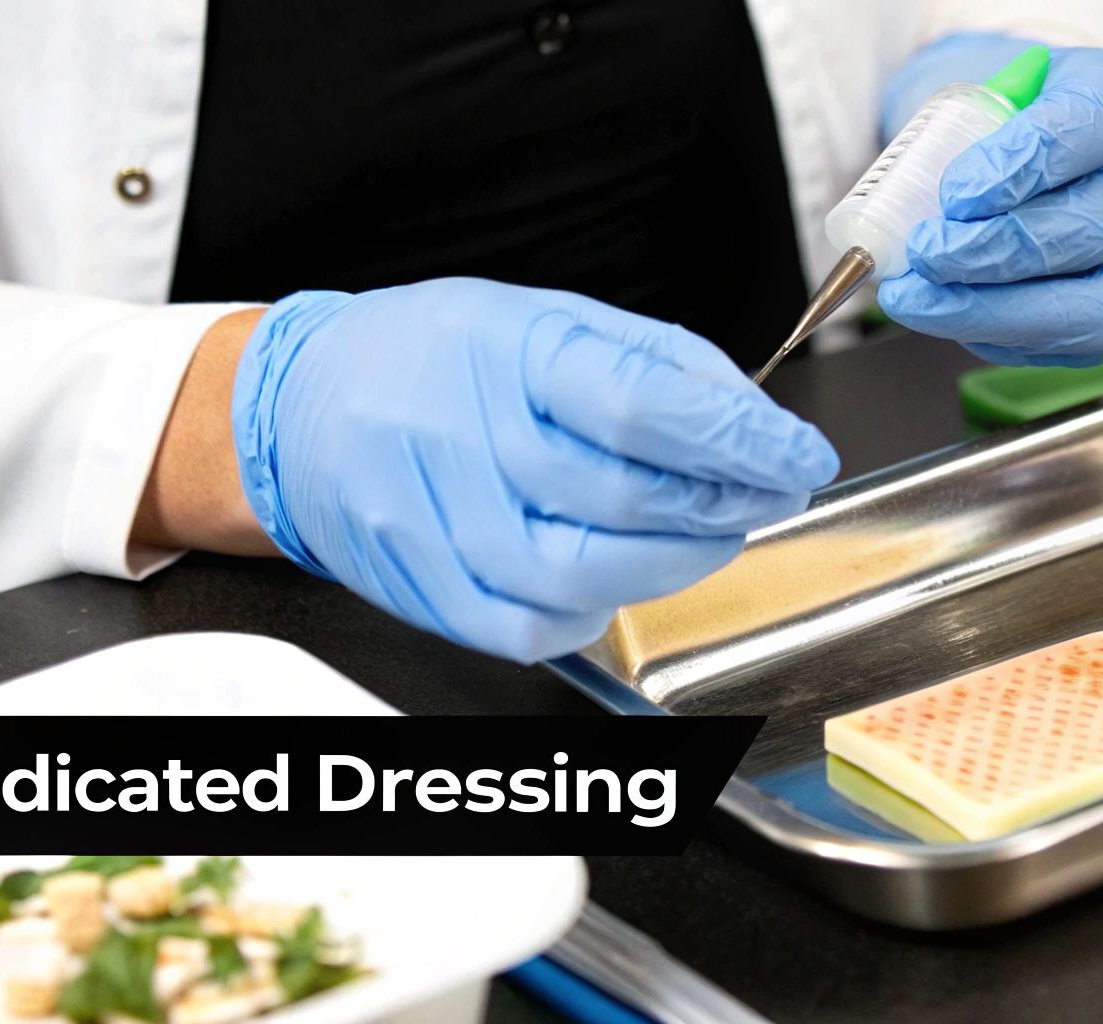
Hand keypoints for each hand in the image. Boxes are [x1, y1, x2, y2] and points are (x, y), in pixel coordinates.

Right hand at [229, 280, 838, 661]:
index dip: (738, 439)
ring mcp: (431, 519)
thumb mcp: (547, 318)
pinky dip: (597, 610)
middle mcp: (460, 433)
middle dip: (723, 506)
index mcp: (504, 348)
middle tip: (766, 496)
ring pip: (582, 576)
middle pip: (623, 498)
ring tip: (705, 535)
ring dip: (675, 565)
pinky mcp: (420, 587)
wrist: (303, 407)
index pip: (641, 405)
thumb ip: (655, 363)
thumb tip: (752, 423)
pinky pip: (530, 629)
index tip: (800, 456)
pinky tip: (618, 575)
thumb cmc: (437, 357)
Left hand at [876, 35, 1102, 366]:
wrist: (976, 144)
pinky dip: (995, 335)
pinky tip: (944, 314)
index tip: (954, 194)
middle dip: (998, 252)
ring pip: (1094, 304)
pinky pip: (1067, 343)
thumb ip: (944, 134)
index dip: (1022, 167)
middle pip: (1095, 228)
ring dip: (993, 309)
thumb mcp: (957, 93)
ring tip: (916, 299)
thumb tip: (902, 214)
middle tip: (926, 252)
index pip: (1086, 127)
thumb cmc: (975, 114)